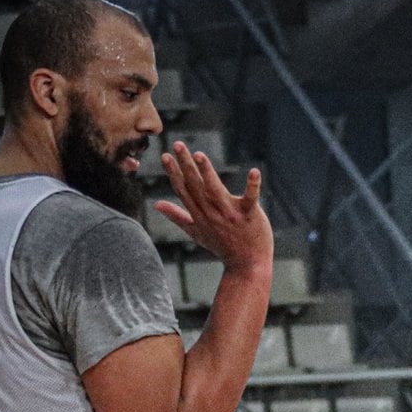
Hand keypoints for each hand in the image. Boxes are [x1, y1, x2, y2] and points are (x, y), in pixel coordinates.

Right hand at [156, 142, 272, 274]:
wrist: (247, 266)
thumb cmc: (222, 247)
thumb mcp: (196, 232)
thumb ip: (177, 216)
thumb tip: (157, 205)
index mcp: (199, 214)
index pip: (183, 190)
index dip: (174, 172)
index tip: (165, 155)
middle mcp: (211, 213)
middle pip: (195, 185)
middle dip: (186, 165)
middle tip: (178, 145)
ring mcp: (230, 214)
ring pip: (215, 190)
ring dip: (207, 172)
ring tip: (199, 155)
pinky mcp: (249, 215)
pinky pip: (251, 198)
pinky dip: (253, 185)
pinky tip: (254, 171)